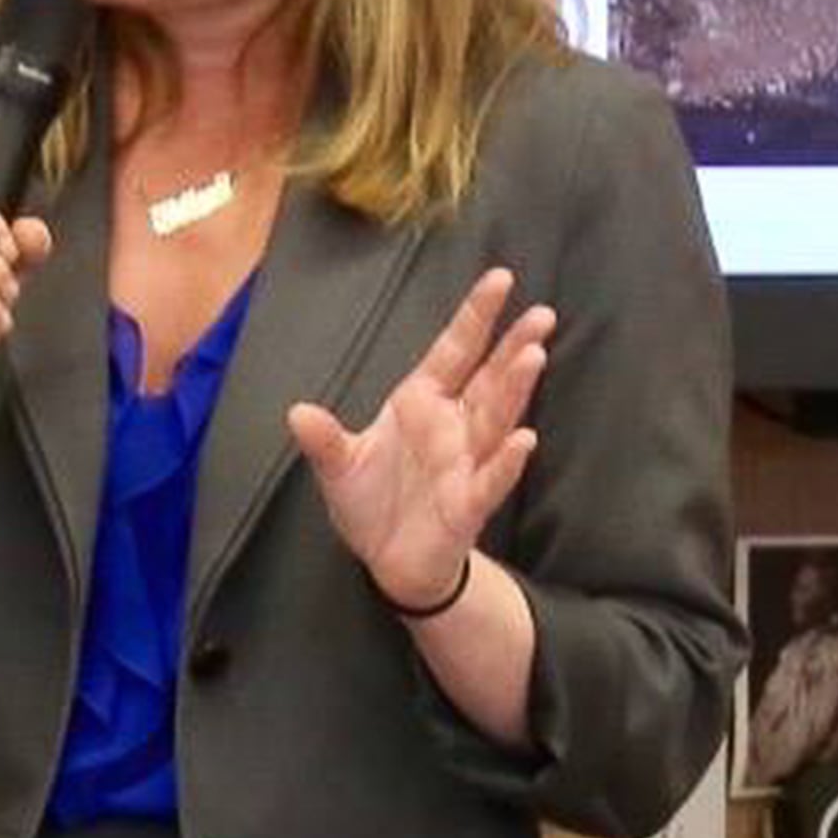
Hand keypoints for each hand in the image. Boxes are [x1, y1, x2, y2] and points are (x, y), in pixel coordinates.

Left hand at [290, 266, 549, 614]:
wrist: (387, 560)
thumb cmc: (371, 501)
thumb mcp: (340, 466)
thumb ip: (324, 440)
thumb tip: (297, 412)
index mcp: (421, 403)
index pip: (454, 351)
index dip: (475, 317)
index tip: (501, 277)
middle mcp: (452, 425)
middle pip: (488, 379)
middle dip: (512, 346)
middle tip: (540, 314)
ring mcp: (466, 462)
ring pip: (496, 419)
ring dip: (514, 389)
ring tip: (532, 355)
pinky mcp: (469, 502)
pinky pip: (491, 478)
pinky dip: (506, 460)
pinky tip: (524, 439)